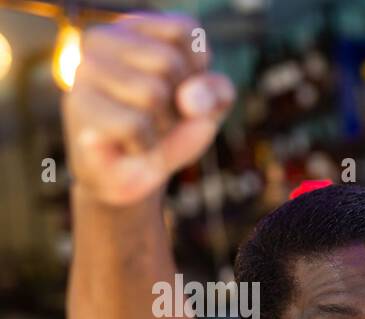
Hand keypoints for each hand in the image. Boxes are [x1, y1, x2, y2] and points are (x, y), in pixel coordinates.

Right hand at [62, 13, 233, 206]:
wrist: (130, 176)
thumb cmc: (169, 130)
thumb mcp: (209, 108)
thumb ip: (217, 92)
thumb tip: (189, 99)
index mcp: (135, 26)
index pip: (185, 31)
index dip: (198, 70)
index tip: (182, 90)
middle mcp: (102, 38)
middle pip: (169, 62)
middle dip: (179, 104)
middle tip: (161, 118)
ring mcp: (85, 70)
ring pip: (152, 93)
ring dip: (162, 126)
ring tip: (145, 131)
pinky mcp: (78, 105)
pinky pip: (135, 125)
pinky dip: (146, 145)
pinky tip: (129, 145)